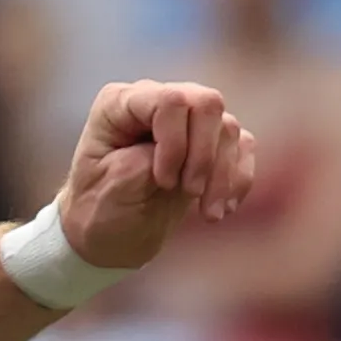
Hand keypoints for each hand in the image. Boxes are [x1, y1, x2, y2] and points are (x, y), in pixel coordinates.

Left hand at [53, 76, 257, 272]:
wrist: (108, 238)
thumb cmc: (99, 211)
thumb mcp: (114, 187)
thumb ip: (150, 159)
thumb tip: (195, 147)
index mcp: (121, 104)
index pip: (170, 101)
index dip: (176, 143)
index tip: (164, 181)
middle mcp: (156, 101)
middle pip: (207, 104)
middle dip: (204, 155)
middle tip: (190, 193)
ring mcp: (185, 120)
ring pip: (228, 127)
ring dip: (222, 175)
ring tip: (207, 214)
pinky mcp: (209, 143)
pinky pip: (242, 146)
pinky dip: (238, 179)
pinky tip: (220, 209)